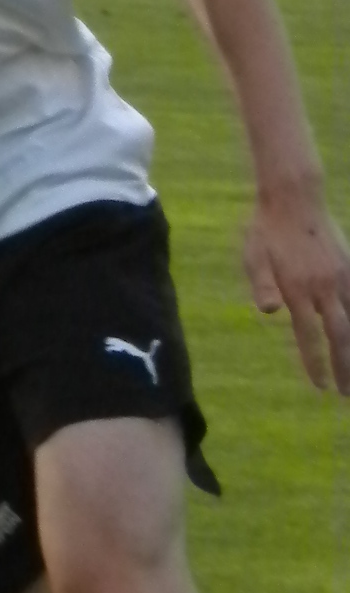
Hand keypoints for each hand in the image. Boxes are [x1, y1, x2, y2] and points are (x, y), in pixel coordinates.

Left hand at [242, 180, 349, 391]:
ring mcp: (340, 277)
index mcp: (297, 289)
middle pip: (339, 336)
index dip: (315, 363)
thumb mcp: (253, 254)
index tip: (319, 387)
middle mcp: (324, 288)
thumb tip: (267, 311)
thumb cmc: (266, 228)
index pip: (308, 336)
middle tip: (345, 394)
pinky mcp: (349, 266)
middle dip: (343, 368)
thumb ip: (261, 283)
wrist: (293, 197)